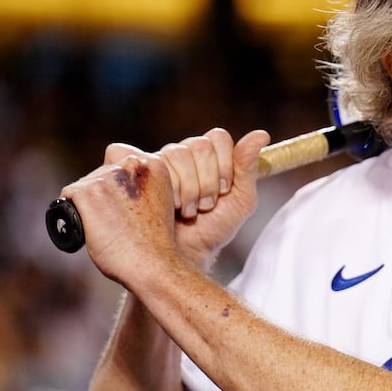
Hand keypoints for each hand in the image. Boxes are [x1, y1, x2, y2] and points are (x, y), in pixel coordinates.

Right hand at [63, 128, 269, 281]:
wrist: (184, 256)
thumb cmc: (213, 229)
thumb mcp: (239, 201)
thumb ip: (248, 167)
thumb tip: (261, 134)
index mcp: (207, 157)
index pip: (217, 138)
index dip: (223, 164)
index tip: (224, 190)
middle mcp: (180, 155)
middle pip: (195, 146)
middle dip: (205, 180)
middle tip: (205, 206)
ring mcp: (155, 163)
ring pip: (171, 153)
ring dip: (184, 187)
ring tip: (186, 211)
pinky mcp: (130, 172)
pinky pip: (133, 154)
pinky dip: (152, 179)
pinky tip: (160, 202)